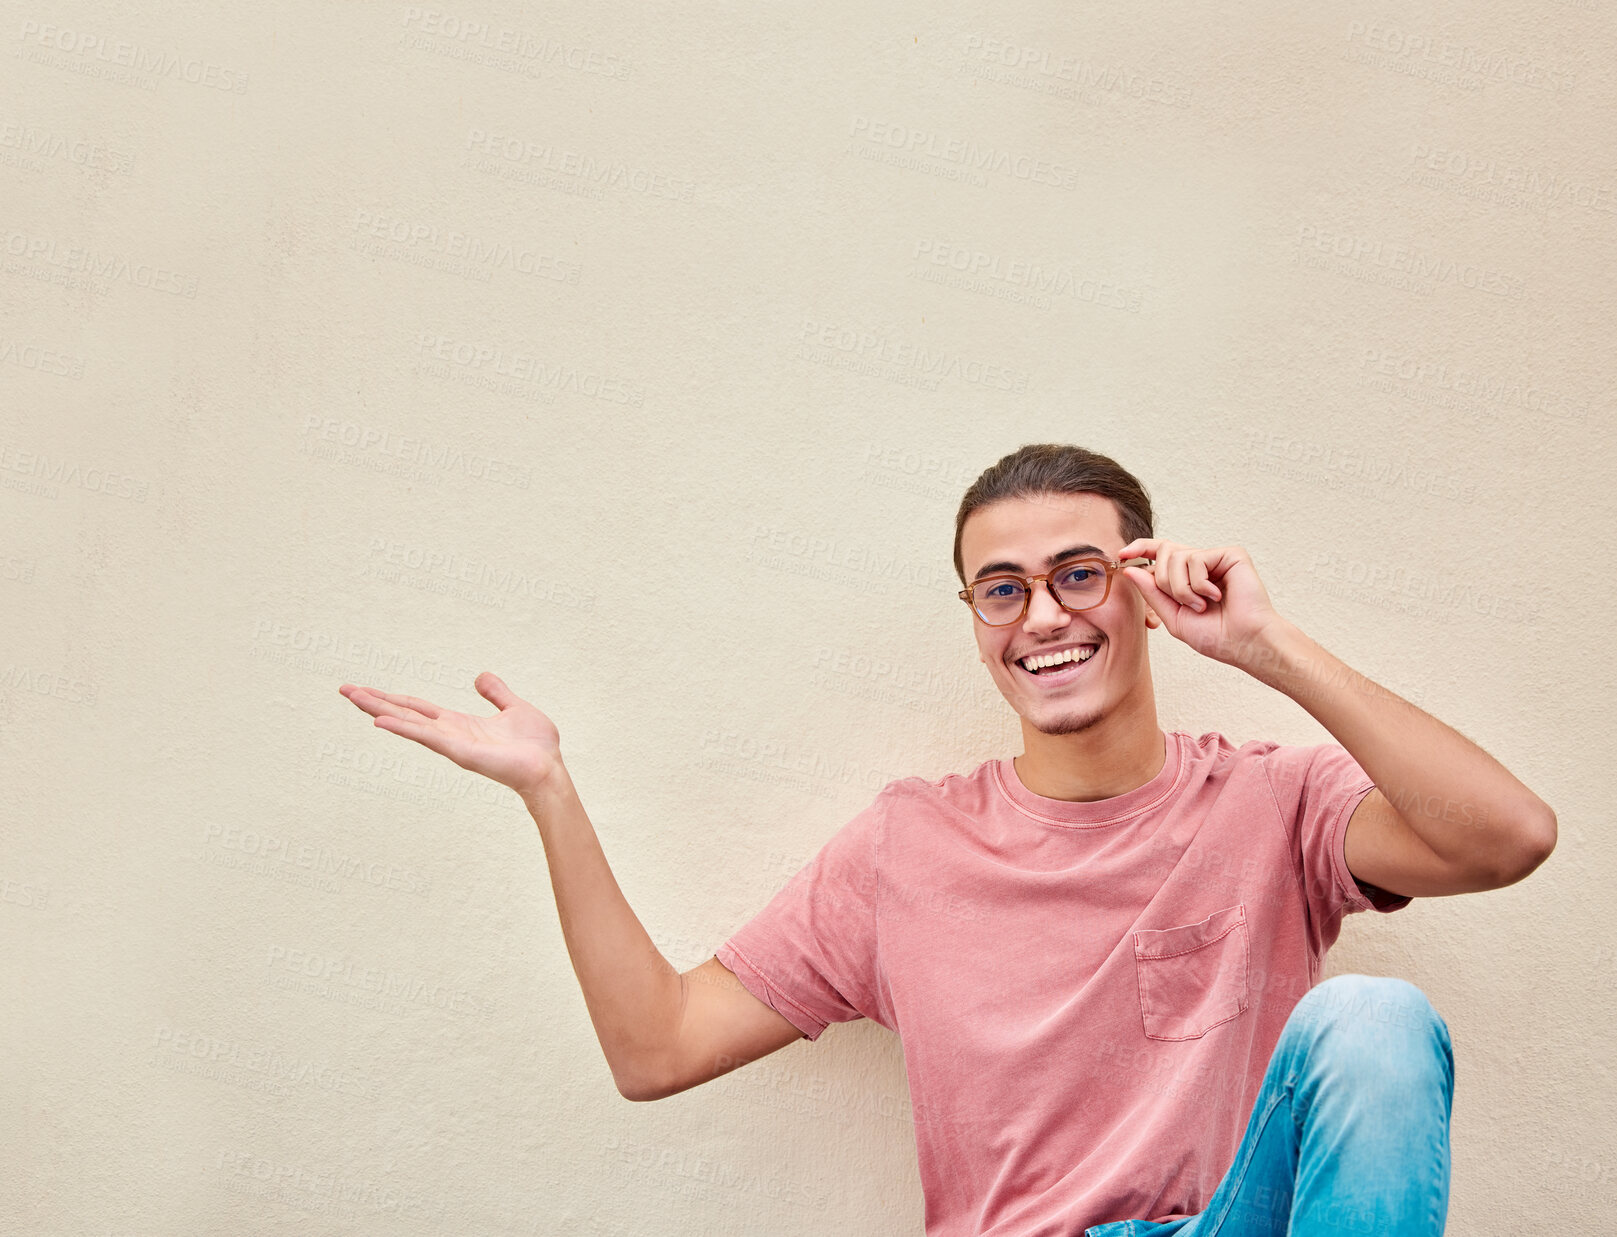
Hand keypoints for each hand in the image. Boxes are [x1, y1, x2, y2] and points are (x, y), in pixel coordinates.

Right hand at [337, 672, 561, 799]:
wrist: (548, 768)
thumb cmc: (536, 746)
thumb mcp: (514, 708)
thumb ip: (496, 693)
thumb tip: (480, 676)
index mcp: (459, 724)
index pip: (417, 708)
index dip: (393, 698)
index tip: (366, 689)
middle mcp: (449, 734)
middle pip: (404, 714)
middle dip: (375, 702)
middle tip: (344, 689)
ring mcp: (451, 744)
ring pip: (408, 723)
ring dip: (380, 710)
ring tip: (353, 697)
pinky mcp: (459, 753)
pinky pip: (427, 738)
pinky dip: (404, 729)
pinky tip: (381, 722)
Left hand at [1115, 538, 1289, 667]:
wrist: (1244, 643)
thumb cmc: (1216, 636)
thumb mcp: (1174, 616)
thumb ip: (1152, 592)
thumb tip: (1130, 569)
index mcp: (1188, 577)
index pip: (1160, 553)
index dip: (1140, 548)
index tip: (1122, 555)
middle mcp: (1201, 564)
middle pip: (1163, 552)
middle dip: (1163, 581)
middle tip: (1183, 603)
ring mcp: (1215, 558)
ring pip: (1175, 556)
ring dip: (1181, 587)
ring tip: (1201, 605)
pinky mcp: (1230, 554)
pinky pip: (1195, 558)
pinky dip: (1198, 583)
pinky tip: (1215, 596)